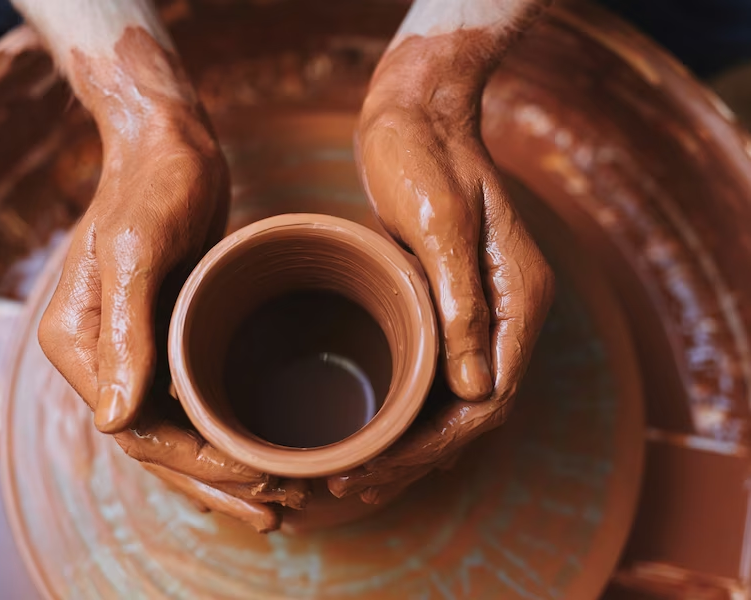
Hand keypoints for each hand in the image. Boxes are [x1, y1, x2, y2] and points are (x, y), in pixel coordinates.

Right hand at [38, 99, 303, 530]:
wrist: (167, 143)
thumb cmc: (151, 184)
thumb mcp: (136, 252)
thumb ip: (125, 335)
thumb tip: (118, 423)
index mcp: (79, 344)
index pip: (136, 431)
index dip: (197, 467)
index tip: (257, 480)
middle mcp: (101, 355)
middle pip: (155, 444)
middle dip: (213, 485)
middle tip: (274, 512)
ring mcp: (133, 348)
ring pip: (175, 430)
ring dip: (220, 469)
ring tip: (276, 498)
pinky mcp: (166, 334)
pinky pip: (190, 400)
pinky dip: (221, 431)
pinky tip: (257, 448)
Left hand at [329, 34, 554, 502]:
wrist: (418, 114)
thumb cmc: (424, 158)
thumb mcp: (440, 224)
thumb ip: (464, 304)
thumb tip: (477, 388)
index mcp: (520, 300)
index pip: (489, 401)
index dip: (434, 444)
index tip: (379, 469)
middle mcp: (508, 315)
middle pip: (473, 412)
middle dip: (415, 456)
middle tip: (351, 485)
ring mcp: (481, 311)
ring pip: (454, 402)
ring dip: (409, 443)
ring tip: (354, 473)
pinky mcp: (450, 304)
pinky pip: (436, 375)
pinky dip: (406, 410)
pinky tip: (371, 428)